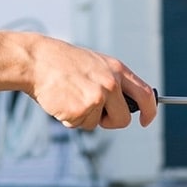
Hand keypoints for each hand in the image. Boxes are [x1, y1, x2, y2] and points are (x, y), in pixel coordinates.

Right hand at [25, 40, 157, 130]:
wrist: (37, 60)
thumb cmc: (63, 63)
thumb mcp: (96, 64)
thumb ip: (113, 81)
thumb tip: (125, 105)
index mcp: (118, 70)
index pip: (145, 94)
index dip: (150, 111)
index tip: (146, 121)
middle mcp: (111, 83)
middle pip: (123, 119)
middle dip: (110, 121)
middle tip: (94, 112)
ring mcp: (97, 97)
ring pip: (97, 124)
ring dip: (84, 117)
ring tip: (70, 96)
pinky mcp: (81, 110)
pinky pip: (79, 125)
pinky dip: (69, 119)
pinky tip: (62, 101)